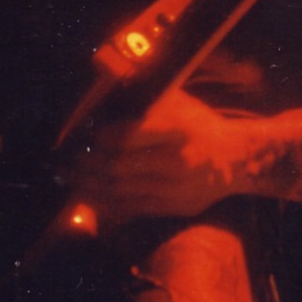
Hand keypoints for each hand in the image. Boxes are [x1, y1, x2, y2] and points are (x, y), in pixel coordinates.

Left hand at [66, 88, 242, 224]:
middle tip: (64, 160)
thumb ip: (147, 98)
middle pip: (119, 167)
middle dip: (86, 166)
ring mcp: (175, 188)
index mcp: (178, 129)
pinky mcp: (173, 207)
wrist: (237, 159)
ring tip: (68, 178)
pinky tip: (88, 196)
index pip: (130, 137)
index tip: (83, 135)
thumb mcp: (181, 103)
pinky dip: (106, 204)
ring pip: (121, 191)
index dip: (101, 139)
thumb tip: (106, 92)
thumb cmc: (201, 125)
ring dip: (88, 186)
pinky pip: (131, 209)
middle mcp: (176, 161)